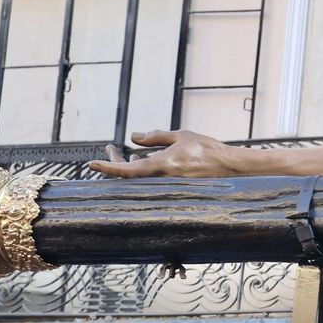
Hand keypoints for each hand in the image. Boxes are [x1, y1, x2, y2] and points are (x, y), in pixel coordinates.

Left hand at [89, 130, 248, 178]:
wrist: (230, 167)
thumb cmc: (208, 149)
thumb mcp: (180, 136)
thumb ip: (155, 137)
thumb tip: (134, 137)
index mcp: (162, 166)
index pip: (127, 170)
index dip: (108, 167)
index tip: (92, 164)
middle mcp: (163, 179)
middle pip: (130, 175)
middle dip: (116, 161)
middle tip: (110, 149)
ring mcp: (169, 185)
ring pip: (139, 178)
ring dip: (129, 165)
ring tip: (124, 152)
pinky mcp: (174, 187)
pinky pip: (151, 180)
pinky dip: (142, 169)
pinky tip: (142, 159)